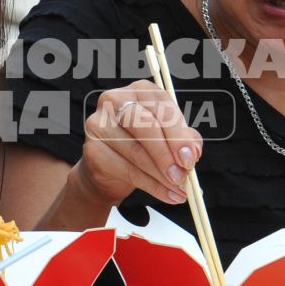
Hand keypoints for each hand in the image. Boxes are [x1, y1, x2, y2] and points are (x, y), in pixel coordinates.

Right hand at [74, 79, 202, 207]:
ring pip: (136, 151)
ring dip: (161, 176)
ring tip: (178, 189)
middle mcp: (116, 101)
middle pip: (145, 126)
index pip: (161, 107)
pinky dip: (150, 186)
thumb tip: (192, 153)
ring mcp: (99, 124)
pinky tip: (165, 194)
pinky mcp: (92, 149)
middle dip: (167, 154)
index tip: (190, 158)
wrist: (109, 167)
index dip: (178, 134)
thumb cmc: (143, 145)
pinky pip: (125, 169)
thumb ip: (185, 140)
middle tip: (182, 175)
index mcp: (140, 91)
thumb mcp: (168, 138)